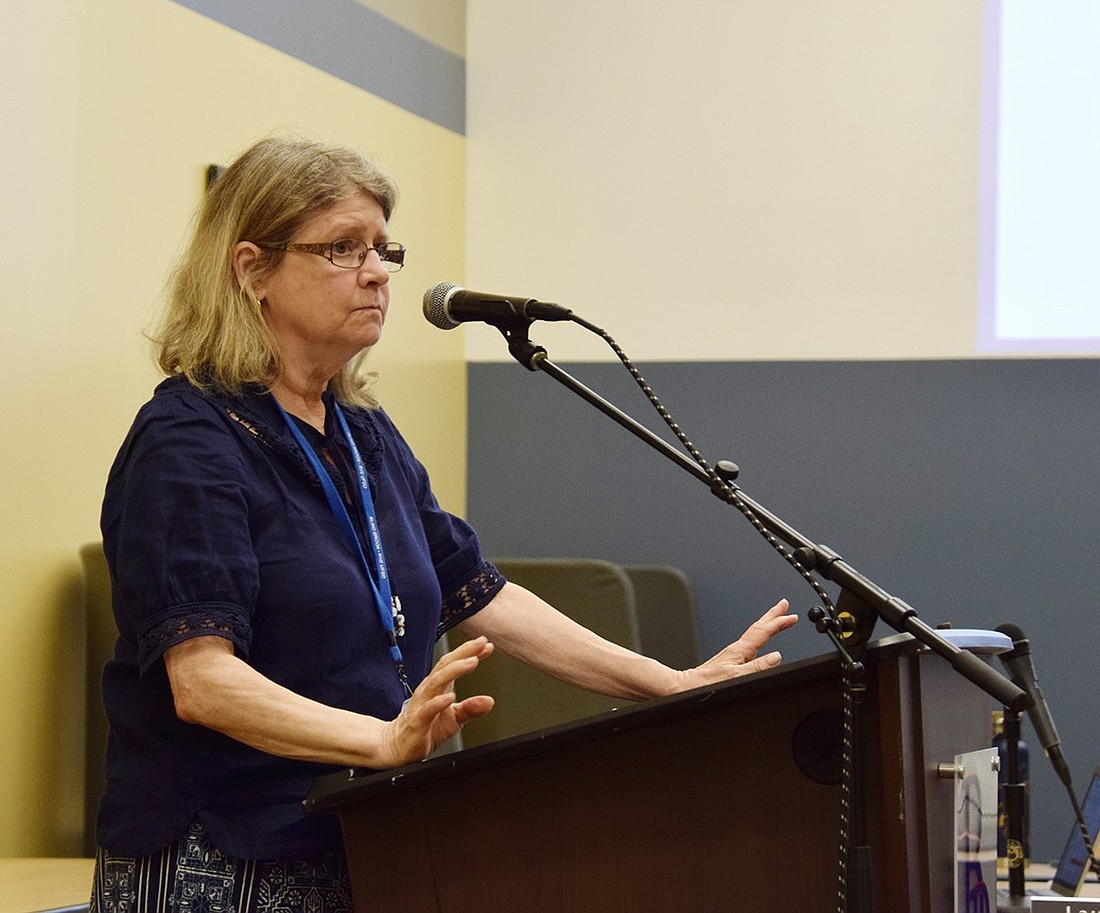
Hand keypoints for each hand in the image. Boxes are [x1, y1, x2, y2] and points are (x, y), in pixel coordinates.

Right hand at [377, 637, 494, 766]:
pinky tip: (450, 697)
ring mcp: (422, 703)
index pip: (452, 664)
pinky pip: (428, 709)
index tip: (486, 644)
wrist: (398, 745)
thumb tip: (489, 701)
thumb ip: (471, 707)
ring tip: (471, 662)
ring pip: (437, 682)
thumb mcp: (454, 718)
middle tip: (480, 644)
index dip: (468, 652)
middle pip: (445, 666)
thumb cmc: (425, 728)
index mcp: (437, 686)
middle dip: (463, 653)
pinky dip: (439, 702)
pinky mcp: (418, 721)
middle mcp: (429, 690)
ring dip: (455, 670)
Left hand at [673, 599, 796, 692]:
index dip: (778, 623)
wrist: (686, 687)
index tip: (792, 616)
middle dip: (772, 615)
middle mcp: (736, 649)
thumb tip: (777, 656)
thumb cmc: (707, 684)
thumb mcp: (736, 677)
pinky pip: (749, 643)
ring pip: (754, 634)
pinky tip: (759, 642)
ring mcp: (732, 654)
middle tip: (784, 604)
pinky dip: (758, 637)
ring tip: (775, 618)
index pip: (763, 632)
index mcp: (739, 650)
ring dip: (766, 624)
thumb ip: (757, 667)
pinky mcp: (729, 660)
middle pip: (758, 627)